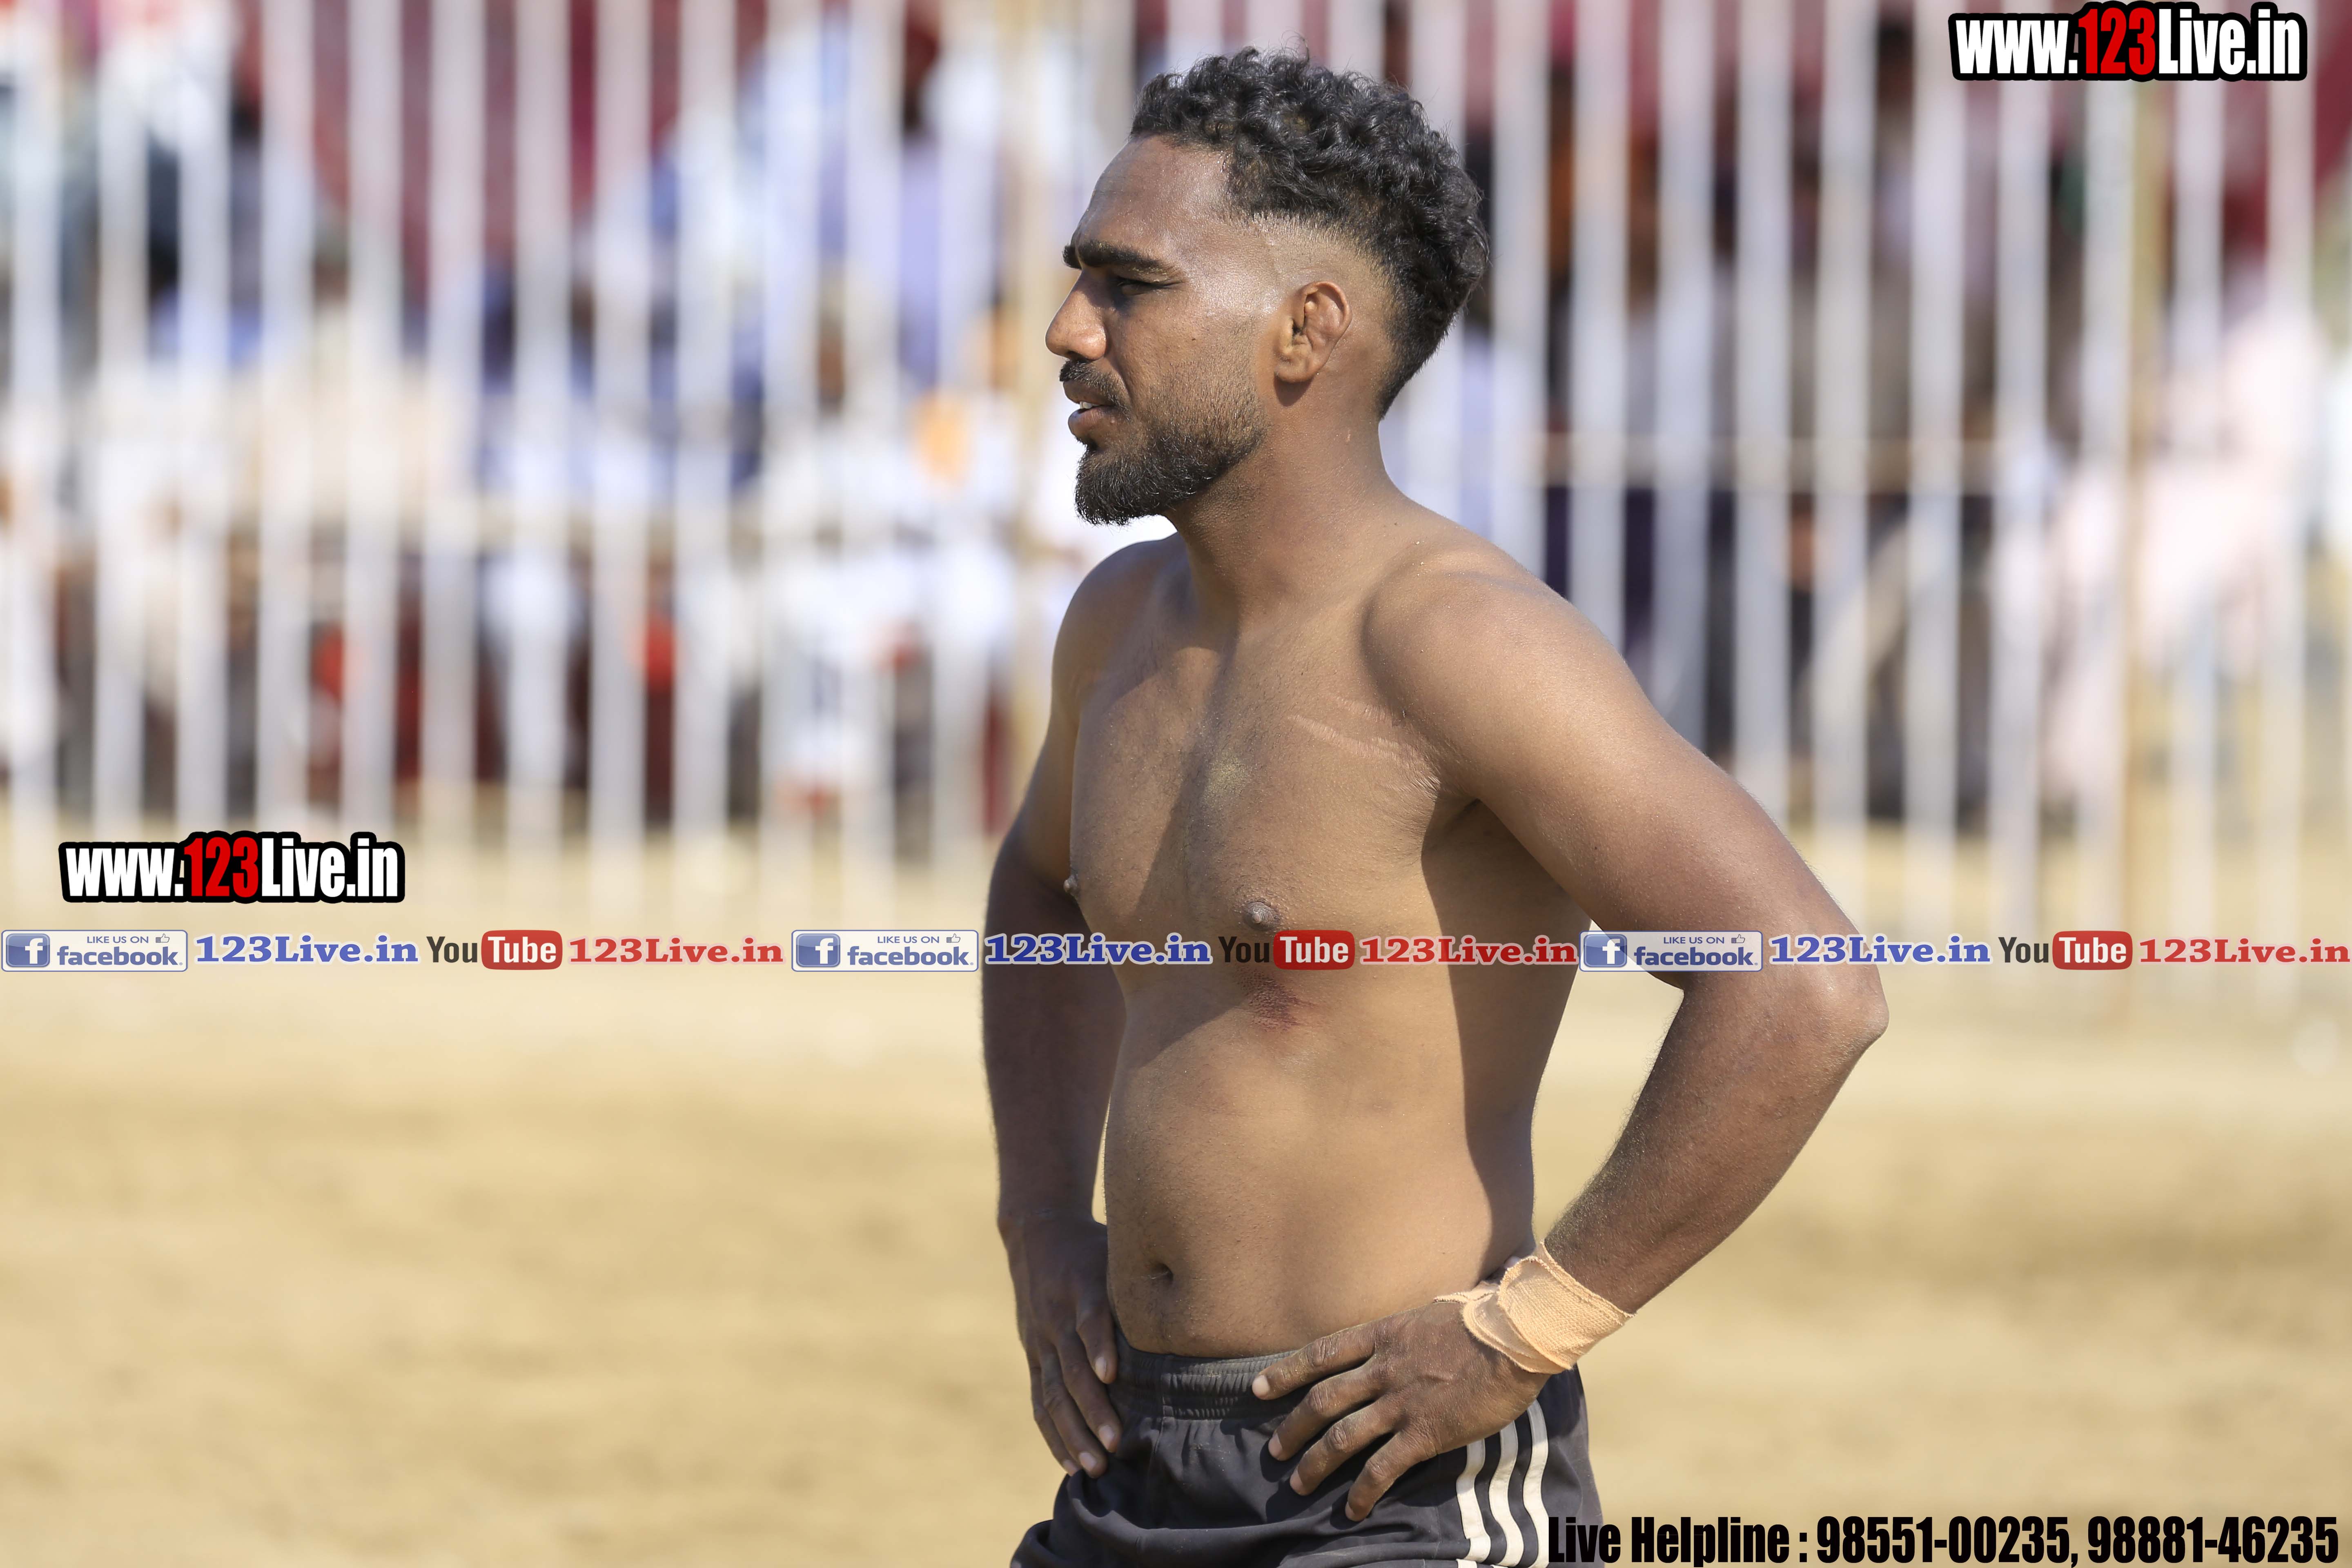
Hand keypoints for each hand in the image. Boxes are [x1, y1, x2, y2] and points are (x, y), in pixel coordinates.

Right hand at [1002, 1209, 1121, 1477]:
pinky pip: (1040, 1401)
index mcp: (1080, 1288)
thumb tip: (1197, 1301)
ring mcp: (1040, 1341)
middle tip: (1115, 1443)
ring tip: (1094, 1467)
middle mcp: (1055, 1318)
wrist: (1036, 1234)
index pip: (1087, 1320)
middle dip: (1091, 1408)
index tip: (1111, 1375)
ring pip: (1052, 1393)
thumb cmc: (1093, 1248)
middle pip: (1069, 1368)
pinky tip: (1070, 1464)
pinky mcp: (1033, 1356)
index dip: (1098, 1345)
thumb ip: (1142, 1279)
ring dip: (1073, 1432)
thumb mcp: (1114, 1251)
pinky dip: (1053, 1434)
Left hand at [1253, 1296, 1548, 1520]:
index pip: (1321, 1353)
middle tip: (1275, 1449)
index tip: (1258, 1388)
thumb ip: (1409, 1329)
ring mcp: (1401, 1402)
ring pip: (1343, 1437)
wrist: (1515, 1335)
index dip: (1286, 1371)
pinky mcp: (1425, 1432)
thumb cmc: (1483, 1317)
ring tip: (1298, 1484)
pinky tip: (1352, 1510)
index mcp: (1383, 1335)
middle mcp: (1383, 1369)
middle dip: (1293, 1426)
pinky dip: (1363, 1492)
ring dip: (1316, 1463)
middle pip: (1322, 1400)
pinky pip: (1383, 1468)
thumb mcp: (1432, 1312)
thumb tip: (1406, 1329)